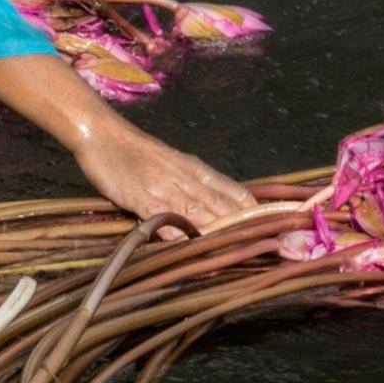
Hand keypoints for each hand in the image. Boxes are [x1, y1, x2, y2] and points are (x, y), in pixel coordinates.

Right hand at [70, 121, 256, 241]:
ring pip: (196, 211)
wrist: (103, 132)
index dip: (258, 213)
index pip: (237, 194)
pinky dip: (170, 227)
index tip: (279, 230)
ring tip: (235, 250)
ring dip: (216, 232)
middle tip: (268, 246)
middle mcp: (186, 179)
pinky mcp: (136, 194)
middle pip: (222, 207)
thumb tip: (223, 212)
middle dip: (245, 228)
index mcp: (198, 172)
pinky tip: (181, 241)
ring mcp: (162, 187)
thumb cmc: (138, 153)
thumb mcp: (175, 167)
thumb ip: (197, 189)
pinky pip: (157, 212)